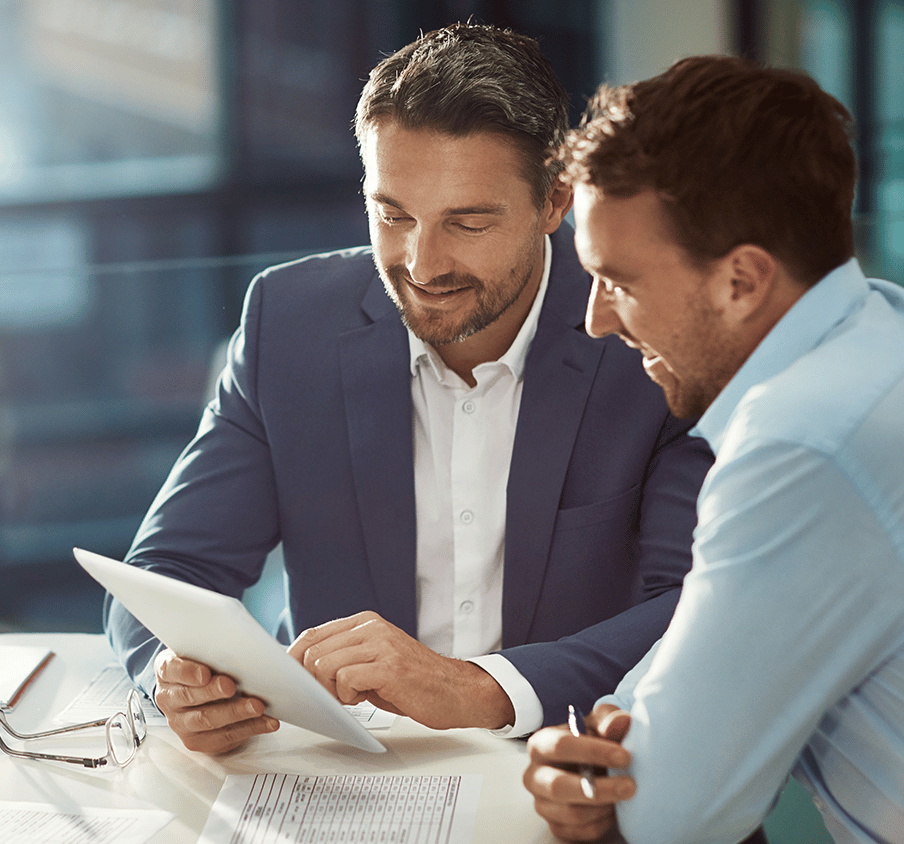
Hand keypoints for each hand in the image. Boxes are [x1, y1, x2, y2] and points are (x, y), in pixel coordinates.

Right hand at [153, 648, 278, 753]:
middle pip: (189, 697)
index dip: (188, 672)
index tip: (205, 673)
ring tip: (257, 706)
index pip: (172, 669)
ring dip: (235, 713)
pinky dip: (250, 728)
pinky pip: (225, 737)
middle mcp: (168, 698)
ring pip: (207, 720)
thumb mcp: (205, 651)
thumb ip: (218, 647)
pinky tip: (267, 721)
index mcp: (167, 671)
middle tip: (232, 686)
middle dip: (213, 692)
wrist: (201, 690)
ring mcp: (181, 723)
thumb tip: (258, 645)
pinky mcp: (198, 741)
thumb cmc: (206, 665)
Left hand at [288, 611, 514, 729]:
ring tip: (354, 696)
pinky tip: (365, 698)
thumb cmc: (414, 682)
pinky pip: (345, 679)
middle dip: (314, 681)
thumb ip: (345, 657)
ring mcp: (381, 644)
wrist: (456, 691)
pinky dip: (347, 696)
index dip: (294, 659)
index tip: (291, 680)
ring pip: (325, 664)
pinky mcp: (389, 666)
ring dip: (332, 690)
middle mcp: (372, 627)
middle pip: (313, 651)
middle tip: (334, 696)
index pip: (313, 634)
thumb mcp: (374, 661)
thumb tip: (304, 668)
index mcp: (366, 622)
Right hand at [524, 703, 634, 841]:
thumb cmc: (592, 741)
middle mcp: (535, 775)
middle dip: (599, 788)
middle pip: (559, 786)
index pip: (561, 746)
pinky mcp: (555, 826)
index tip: (625, 756)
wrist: (591, 767)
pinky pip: (579, 833)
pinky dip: (601, 823)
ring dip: (604, 807)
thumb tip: (622, 721)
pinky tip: (613, 810)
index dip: (594, 751)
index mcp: (540, 744)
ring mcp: (542, 804)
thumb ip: (609, 720)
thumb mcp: (600, 724)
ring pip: (572, 813)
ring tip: (623, 797)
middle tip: (630, 785)